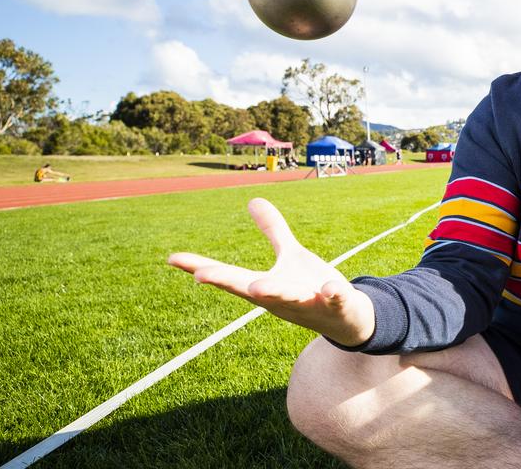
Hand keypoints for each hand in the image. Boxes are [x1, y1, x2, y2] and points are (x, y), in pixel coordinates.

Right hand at [168, 198, 374, 346]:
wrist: (348, 320)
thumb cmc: (310, 287)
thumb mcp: (291, 256)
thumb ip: (273, 231)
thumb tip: (253, 200)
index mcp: (265, 286)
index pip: (228, 276)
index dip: (201, 267)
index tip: (172, 258)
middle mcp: (280, 298)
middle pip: (249, 290)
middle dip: (227, 282)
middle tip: (202, 275)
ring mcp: (307, 303)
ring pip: (288, 298)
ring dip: (274, 291)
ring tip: (257, 286)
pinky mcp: (336, 305)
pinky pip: (334, 299)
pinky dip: (332, 294)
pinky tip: (330, 286)